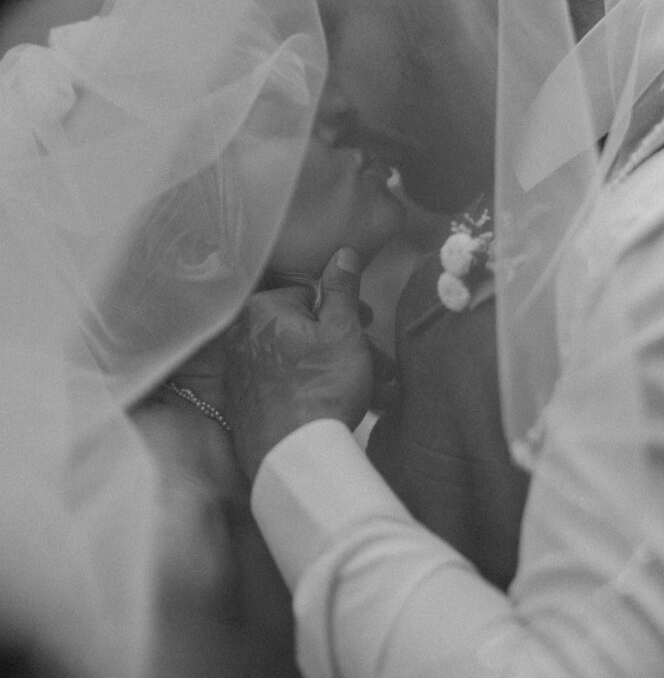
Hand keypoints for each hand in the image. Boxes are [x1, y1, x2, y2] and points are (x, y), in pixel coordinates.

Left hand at [225, 247, 372, 481]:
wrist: (294, 457)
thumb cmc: (322, 389)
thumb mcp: (343, 330)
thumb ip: (342, 288)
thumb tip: (343, 252)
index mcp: (262, 310)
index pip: (308, 295)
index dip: (343, 310)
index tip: (368, 324)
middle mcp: (242, 336)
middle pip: (302, 329)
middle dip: (342, 344)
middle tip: (376, 362)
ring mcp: (240, 373)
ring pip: (296, 360)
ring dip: (332, 370)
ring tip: (370, 391)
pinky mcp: (243, 405)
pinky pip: (282, 387)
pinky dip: (308, 391)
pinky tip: (334, 408)